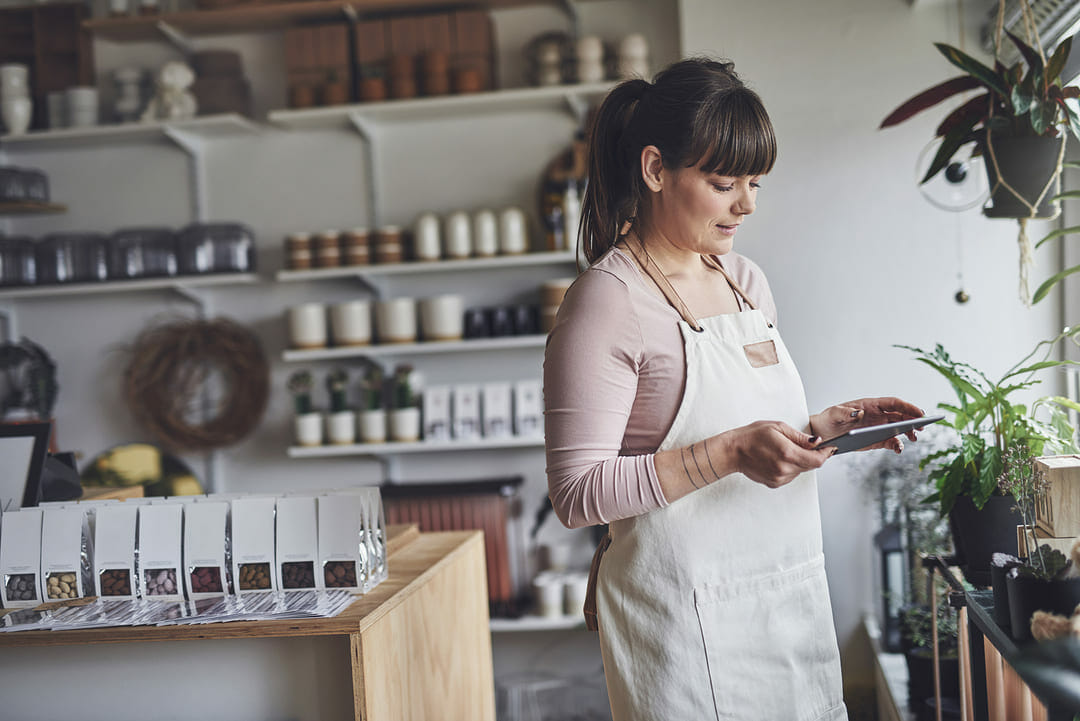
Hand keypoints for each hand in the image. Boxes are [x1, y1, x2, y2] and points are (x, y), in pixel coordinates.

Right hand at [730, 420, 835, 488]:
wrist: (733, 451)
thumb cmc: (752, 436)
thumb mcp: (778, 427)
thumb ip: (800, 437)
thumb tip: (817, 442)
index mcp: (787, 453)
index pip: (817, 460)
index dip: (826, 454)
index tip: (830, 448)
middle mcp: (784, 469)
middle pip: (810, 466)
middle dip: (812, 455)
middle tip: (804, 444)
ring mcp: (779, 478)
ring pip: (801, 471)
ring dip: (800, 461)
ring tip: (784, 450)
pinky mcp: (775, 483)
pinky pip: (791, 475)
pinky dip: (790, 467)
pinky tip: (778, 458)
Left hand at [810, 396, 924, 453]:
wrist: (823, 434)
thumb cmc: (829, 419)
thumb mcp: (834, 414)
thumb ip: (845, 412)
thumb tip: (860, 412)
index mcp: (871, 405)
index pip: (894, 403)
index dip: (908, 407)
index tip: (920, 412)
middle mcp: (878, 415)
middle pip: (901, 415)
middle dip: (914, 419)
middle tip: (923, 426)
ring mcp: (878, 428)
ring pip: (899, 428)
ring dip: (909, 432)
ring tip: (914, 438)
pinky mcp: (876, 440)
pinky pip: (891, 442)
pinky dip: (898, 445)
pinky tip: (899, 449)